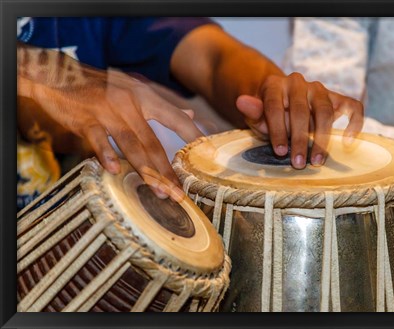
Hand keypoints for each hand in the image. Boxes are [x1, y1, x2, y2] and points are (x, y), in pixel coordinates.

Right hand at [17, 44, 202, 199]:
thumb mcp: (133, 89)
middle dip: (167, 170)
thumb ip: (161, 105)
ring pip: (131, 144)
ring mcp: (107, 111)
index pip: (175, 118)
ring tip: (158, 192)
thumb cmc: (99, 86)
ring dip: (146, 171)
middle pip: (153, 141)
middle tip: (178, 192)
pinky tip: (116, 170)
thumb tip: (190, 115)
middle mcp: (130, 103)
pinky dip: (106, 154)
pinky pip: (98, 138)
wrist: (57, 74)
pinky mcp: (85, 119)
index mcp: (144, 96)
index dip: (192, 137)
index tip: (205, 157)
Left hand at [236, 72, 363, 168]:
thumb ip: (253, 112)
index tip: (280, 152)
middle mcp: (298, 82)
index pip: (274, 105)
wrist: (286, 106)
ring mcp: (320, 89)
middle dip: (300, 139)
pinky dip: (354, 123)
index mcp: (274, 84)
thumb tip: (241, 101)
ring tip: (317, 161)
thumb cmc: (269, 116)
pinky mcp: (337, 98)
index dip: (277, 129)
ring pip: (326, 110)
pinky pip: (353, 106)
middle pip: (301, 110)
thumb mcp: (257, 117)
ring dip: (322, 138)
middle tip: (297, 164)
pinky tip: (347, 142)